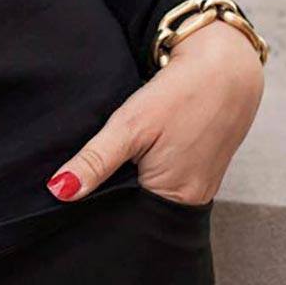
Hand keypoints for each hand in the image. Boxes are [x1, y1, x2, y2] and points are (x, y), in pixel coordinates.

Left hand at [47, 18, 264, 206]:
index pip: (127, 220)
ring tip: (114, 161)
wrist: (226, 64)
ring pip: (153, 194)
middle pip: (141, 210)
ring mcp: (202, 185)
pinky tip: (138, 153)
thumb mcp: (131, 125)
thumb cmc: (181, 93)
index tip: (75, 193)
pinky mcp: (205, 169)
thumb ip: (95, 161)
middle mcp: (193, 199)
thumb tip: (59, 191)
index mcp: (177, 197)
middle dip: (114, 196)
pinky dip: (149, 170)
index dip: (100, 207)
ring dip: (131, 181)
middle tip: (90, 172)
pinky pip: (169, 180)